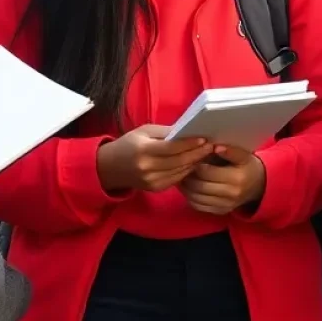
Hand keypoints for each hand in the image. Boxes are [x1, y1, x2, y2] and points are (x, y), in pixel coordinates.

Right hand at [96, 126, 214, 192]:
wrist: (109, 168)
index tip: (204, 138)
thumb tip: (188, 131)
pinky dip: (187, 171)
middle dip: (197, 153)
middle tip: (212, 145)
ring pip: (180, 172)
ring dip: (195, 163)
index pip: (172, 148)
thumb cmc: (129, 144)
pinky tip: (195, 163)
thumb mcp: (144, 131)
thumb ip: (166, 132)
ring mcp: (151, 181)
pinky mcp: (155, 188)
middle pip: (179, 161)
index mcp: (144, 150)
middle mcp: (147, 168)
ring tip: (207, 153)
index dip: (189, 144)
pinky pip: (176, 179)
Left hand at [178, 145, 265, 214]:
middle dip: (187, 177)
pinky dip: (189, 197)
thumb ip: (230, 150)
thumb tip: (214, 147)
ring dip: (185, 188)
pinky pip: (199, 206)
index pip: (207, 173)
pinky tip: (187, 187)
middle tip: (180, 167)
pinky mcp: (220, 212)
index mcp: (236, 178)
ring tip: (181, 176)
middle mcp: (230, 195)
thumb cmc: (248, 166)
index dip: (195, 164)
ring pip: (196, 198)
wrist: (258, 186)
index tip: (189, 157)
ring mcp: (225, 206)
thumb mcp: (244, 155)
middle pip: (199, 186)